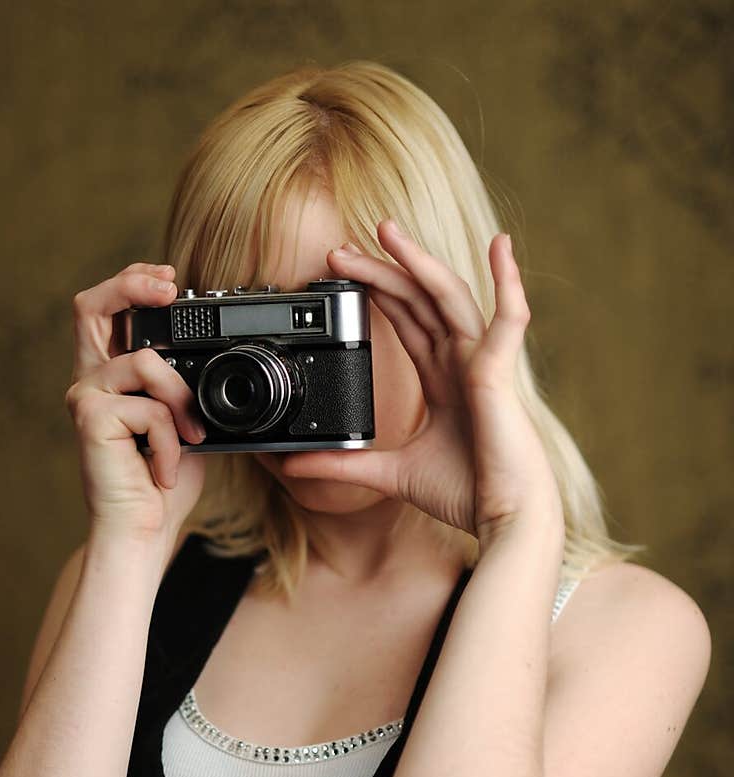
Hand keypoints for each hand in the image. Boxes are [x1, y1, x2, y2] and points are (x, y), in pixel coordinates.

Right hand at [65, 263, 206, 538]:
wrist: (143, 532)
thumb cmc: (162, 484)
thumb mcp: (186, 425)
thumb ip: (186, 389)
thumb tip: (219, 360)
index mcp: (111, 376)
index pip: (106, 311)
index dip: (133, 283)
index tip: (170, 281)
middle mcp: (90, 381)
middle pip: (91, 305)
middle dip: (132, 284)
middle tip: (170, 287)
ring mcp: (85, 398)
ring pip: (145, 362)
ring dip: (181, 401)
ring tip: (190, 440)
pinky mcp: (90, 420)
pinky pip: (149, 409)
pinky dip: (170, 442)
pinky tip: (163, 471)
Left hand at [281, 221, 562, 542]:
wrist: (503, 520)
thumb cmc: (465, 493)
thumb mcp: (389, 474)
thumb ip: (344, 465)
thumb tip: (293, 468)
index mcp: (444, 379)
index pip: (406, 319)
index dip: (376, 292)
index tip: (340, 272)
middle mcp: (463, 363)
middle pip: (419, 300)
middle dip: (381, 269)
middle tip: (340, 248)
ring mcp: (482, 363)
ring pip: (448, 297)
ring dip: (418, 261)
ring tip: (385, 231)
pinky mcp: (499, 374)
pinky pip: (508, 318)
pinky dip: (508, 281)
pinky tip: (499, 247)